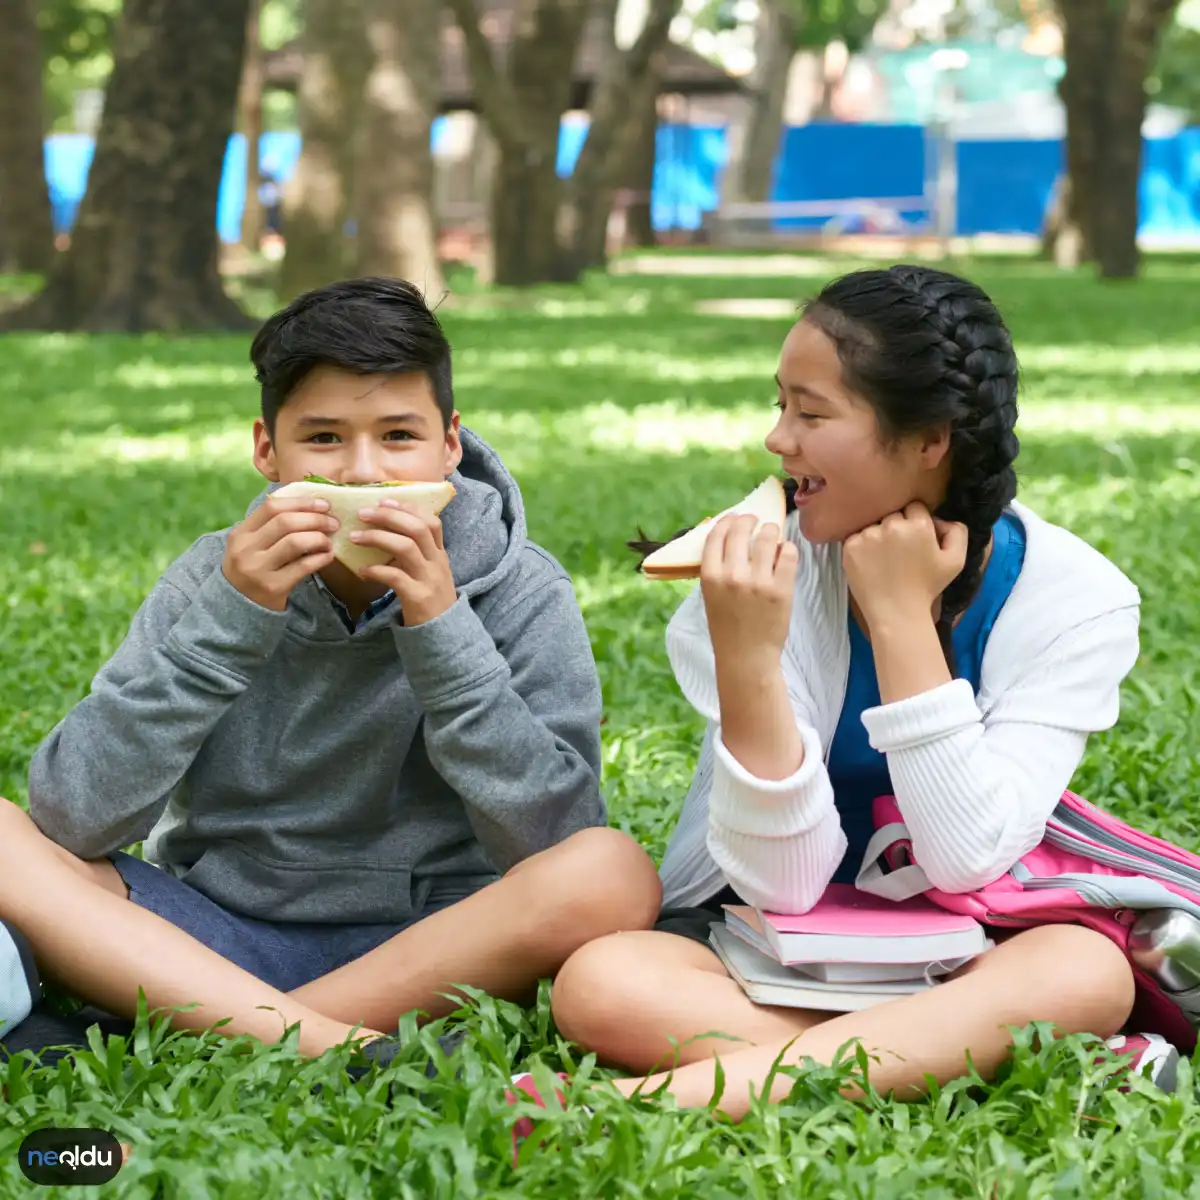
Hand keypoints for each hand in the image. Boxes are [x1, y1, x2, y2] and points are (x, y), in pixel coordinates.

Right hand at [222, 495, 338, 610]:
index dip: (301, 503)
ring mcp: (259, 569)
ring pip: (295, 542)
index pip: (271, 507)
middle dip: (315, 519)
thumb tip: (311, 507)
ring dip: (319, 538)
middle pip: (285, 522)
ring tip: (329, 541)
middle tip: (333, 522)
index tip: (323, 504)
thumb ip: (271, 526)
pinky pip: (303, 566)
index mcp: (241, 533)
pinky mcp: (273, 587)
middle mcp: (246, 549)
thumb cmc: (252, 568)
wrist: (239, 607)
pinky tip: (328, 556)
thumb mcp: (251, 545)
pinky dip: (321, 558)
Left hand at [350, 500, 457, 624]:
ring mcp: (429, 579)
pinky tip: (361, 570)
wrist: (444, 635)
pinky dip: (376, 570)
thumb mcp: (429, 573)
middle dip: (389, 516)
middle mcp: (437, 563)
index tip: (384, 501)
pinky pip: (395, 577)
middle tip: (363, 514)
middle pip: (417, 528)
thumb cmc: (429, 600)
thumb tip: (385, 532)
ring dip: (378, 538)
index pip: (431, 521)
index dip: (408, 508)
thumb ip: (415, 554)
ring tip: (355, 537)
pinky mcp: (418, 597)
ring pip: (406, 547)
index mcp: (440, 554)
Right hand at [699, 514, 798, 674]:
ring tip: (771, 536)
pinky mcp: (781, 589)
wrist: (746, 657)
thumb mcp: (711, 596)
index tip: (734, 518)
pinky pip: (789, 553)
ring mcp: (758, 581)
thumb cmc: (726, 627)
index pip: (717, 534)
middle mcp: (732, 575)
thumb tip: (728, 537)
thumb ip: (717, 568)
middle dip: (750, 520)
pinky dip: (787, 549)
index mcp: (710, 576)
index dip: (727, 520)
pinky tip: (784, 553)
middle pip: (742, 529)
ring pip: (768, 536)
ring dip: (770, 531)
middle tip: (755, 521)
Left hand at [842, 502, 967, 630]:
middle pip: (893, 515)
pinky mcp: (850, 546)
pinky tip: (870, 564)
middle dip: (897, 528)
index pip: (915, 507)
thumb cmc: (927, 588)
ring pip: (874, 525)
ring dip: (878, 537)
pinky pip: (856, 537)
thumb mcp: (956, 561)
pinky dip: (861, 547)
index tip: (914, 540)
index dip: (916, 522)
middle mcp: (892, 525)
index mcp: (919, 525)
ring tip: (884, 560)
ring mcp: (869, 535)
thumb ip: (957, 532)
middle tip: (899, 552)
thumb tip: (941, 519)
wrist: (896, 613)